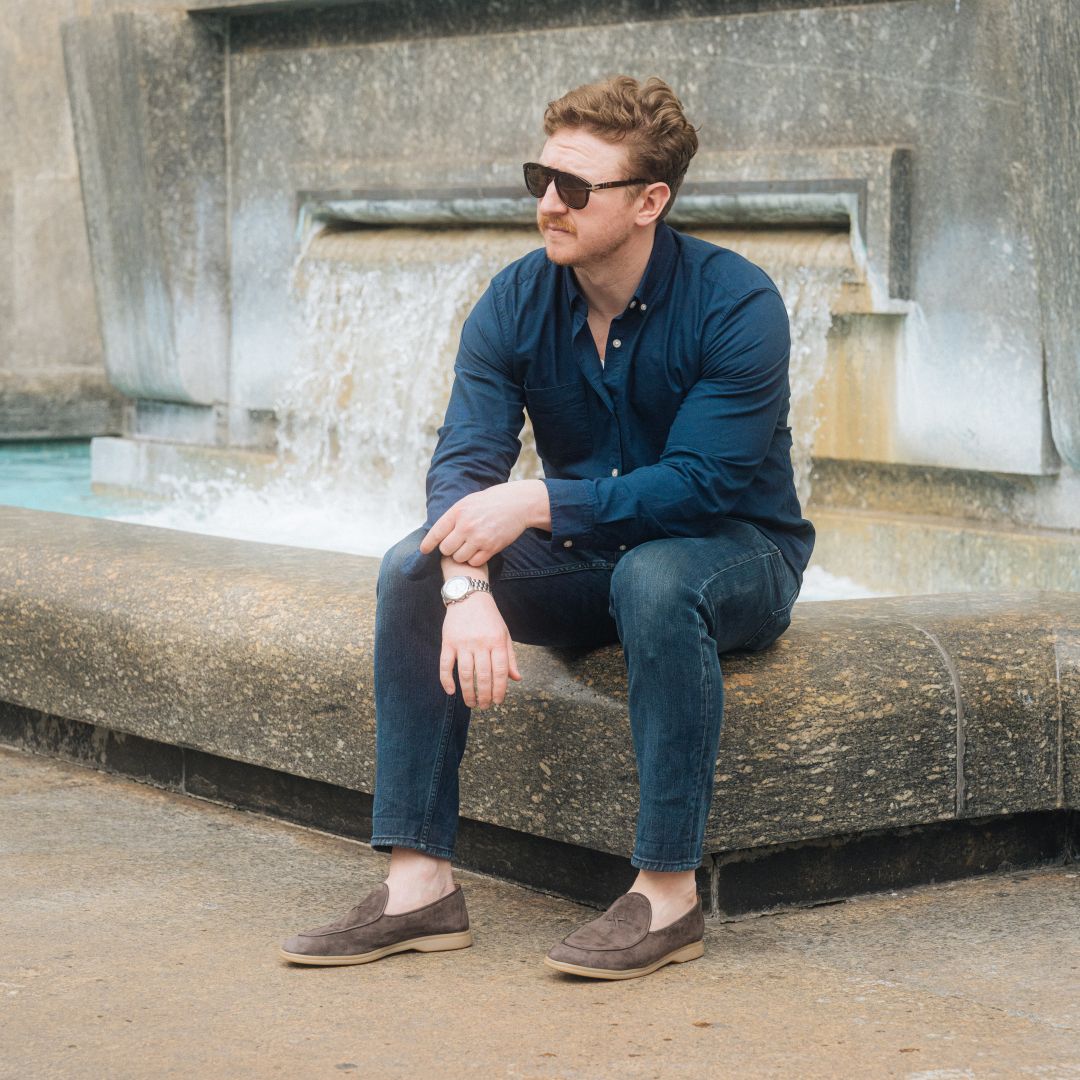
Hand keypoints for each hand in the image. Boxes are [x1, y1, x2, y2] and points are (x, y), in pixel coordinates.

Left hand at [420, 480, 549, 566]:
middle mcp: (466, 526)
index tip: (424, 551)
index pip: (436, 532)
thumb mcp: (468, 502)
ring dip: (462, 555)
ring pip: (459, 558)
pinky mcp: (491, 547)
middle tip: (456, 544)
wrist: (517, 504)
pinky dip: (474, 559)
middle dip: (449, 549)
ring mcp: (479, 538)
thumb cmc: (490, 502)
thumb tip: (438, 532)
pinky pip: (474, 562)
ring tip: (469, 547)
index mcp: (458, 512)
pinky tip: (479, 551)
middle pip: (446, 549)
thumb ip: (453, 516)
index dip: (428, 544)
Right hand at [440, 592, 521, 708]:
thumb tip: (516, 679)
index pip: (500, 672)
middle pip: (483, 676)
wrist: (469, 595)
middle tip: (484, 706)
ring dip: (468, 692)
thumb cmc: (490, 618)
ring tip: (472, 703)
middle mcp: (481, 643)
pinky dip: (447, 680)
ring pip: (466, 673)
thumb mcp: (504, 634)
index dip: (500, 690)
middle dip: (485, 695)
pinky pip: (445, 664)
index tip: (498, 702)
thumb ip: (510, 657)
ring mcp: (463, 642)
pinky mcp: (448, 641)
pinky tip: (451, 691)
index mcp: (497, 641)